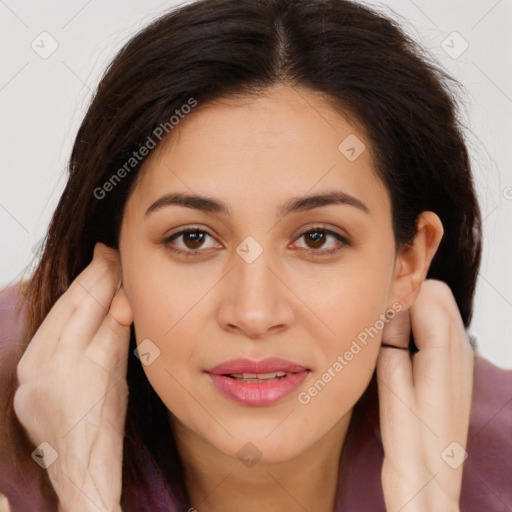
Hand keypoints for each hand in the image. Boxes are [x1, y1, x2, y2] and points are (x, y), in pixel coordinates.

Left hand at [13, 242, 132, 511]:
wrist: (80, 462)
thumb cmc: (108, 426)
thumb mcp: (121, 376)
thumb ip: (118, 333)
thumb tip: (122, 297)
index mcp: (88, 369)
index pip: (101, 310)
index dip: (111, 281)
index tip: (118, 258)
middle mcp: (53, 369)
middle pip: (75, 308)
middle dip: (93, 276)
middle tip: (106, 252)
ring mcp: (32, 375)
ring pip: (57, 317)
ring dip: (77, 288)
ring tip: (94, 266)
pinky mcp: (23, 380)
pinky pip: (44, 334)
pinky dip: (62, 312)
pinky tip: (75, 298)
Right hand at [377, 279, 474, 511]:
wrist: (432, 483)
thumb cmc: (411, 444)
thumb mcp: (394, 391)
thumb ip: (393, 344)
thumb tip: (388, 311)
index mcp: (446, 353)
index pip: (430, 292)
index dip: (400, 292)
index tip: (377, 308)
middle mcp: (460, 351)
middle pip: (437, 295)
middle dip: (408, 297)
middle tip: (381, 321)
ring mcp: (459, 359)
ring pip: (437, 309)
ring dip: (411, 312)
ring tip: (386, 335)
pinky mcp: (452, 369)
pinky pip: (436, 328)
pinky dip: (417, 327)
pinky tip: (398, 348)